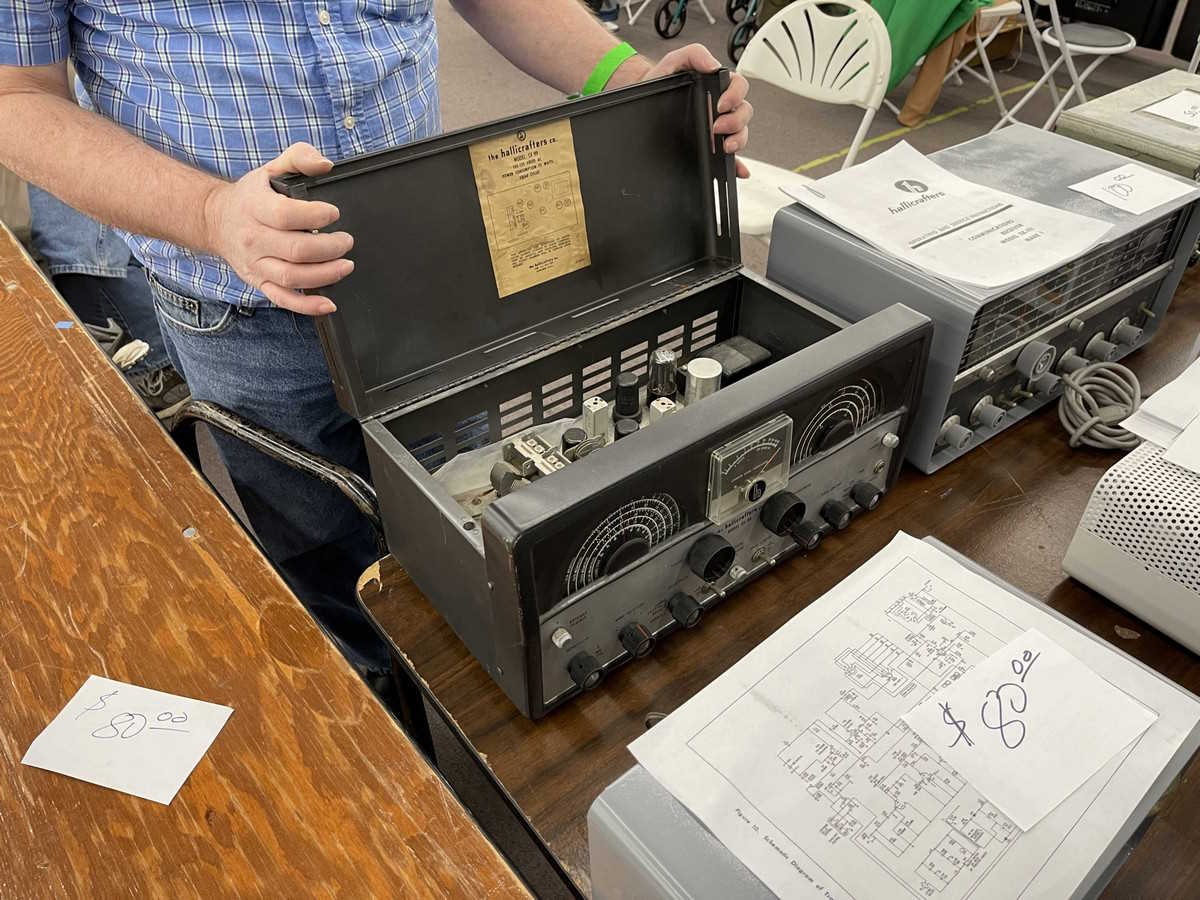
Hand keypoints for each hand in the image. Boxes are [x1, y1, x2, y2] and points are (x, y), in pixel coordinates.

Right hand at [202, 142, 352, 314]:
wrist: (216, 220)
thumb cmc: (252, 195)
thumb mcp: (271, 168)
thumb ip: (299, 157)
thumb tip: (326, 164)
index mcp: (255, 207)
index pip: (286, 215)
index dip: (316, 215)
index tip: (334, 213)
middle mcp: (253, 238)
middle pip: (296, 250)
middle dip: (330, 247)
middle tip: (347, 241)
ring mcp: (256, 263)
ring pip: (292, 277)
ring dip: (325, 275)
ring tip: (346, 265)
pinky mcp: (259, 281)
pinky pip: (283, 299)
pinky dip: (307, 306)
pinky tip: (329, 303)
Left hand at [642, 44, 752, 177]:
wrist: (644, 96)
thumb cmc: (662, 78)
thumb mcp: (676, 60)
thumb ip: (695, 54)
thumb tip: (713, 65)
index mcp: (717, 85)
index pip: (739, 87)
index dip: (735, 96)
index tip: (720, 105)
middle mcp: (721, 107)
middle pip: (744, 113)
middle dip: (735, 122)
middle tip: (716, 127)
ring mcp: (717, 127)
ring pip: (740, 133)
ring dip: (737, 141)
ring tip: (723, 145)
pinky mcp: (710, 145)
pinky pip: (729, 157)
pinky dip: (737, 165)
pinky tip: (738, 171)